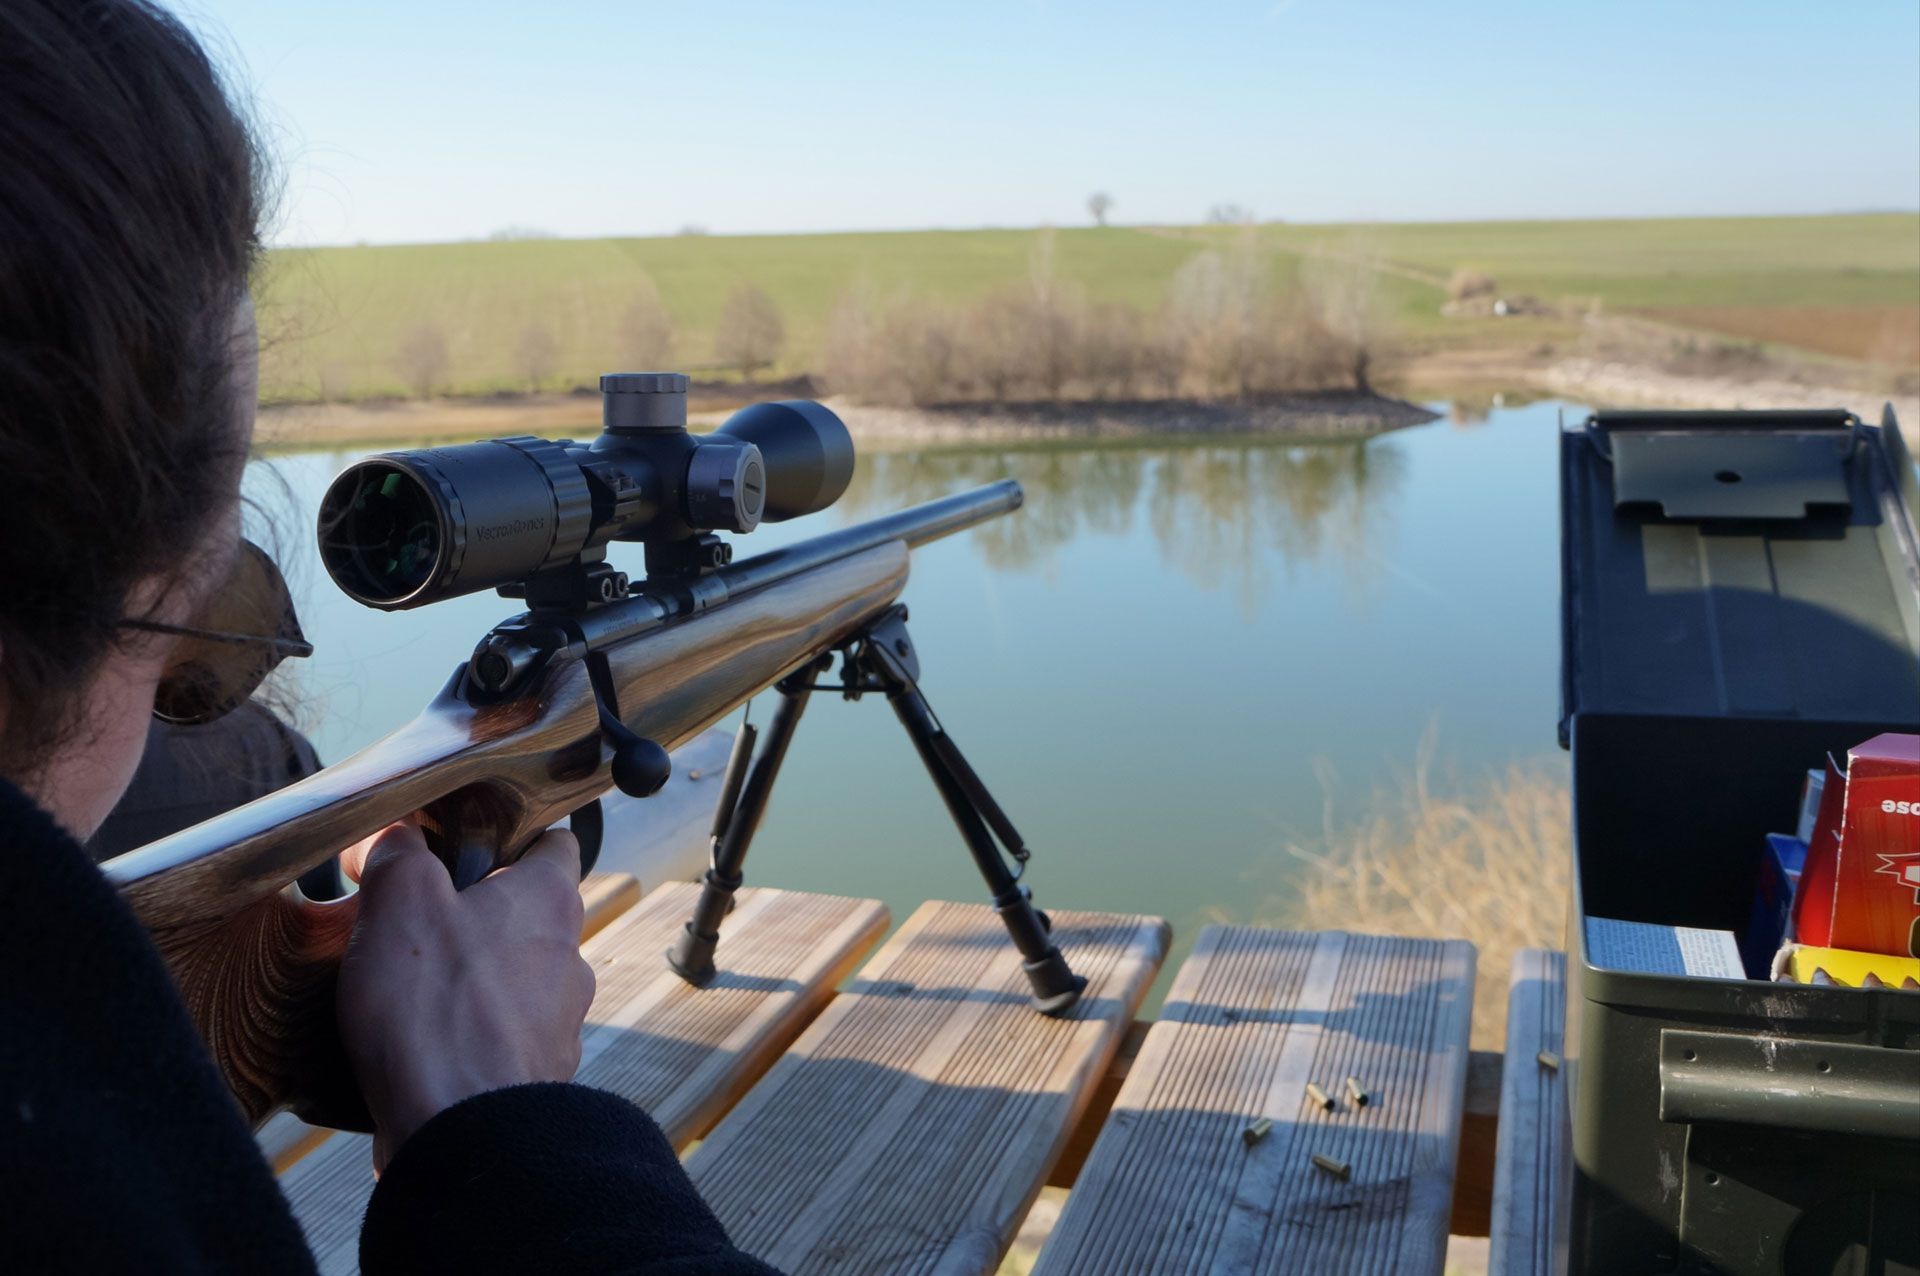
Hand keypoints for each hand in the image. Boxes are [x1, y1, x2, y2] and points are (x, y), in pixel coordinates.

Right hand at [336, 823, 594, 1169]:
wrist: (462, 1132)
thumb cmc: (437, 1011)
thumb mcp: (401, 904)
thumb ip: (400, 855)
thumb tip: (396, 835)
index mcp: (548, 902)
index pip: (555, 844)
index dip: (515, 836)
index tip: (471, 842)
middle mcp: (568, 959)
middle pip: (527, 917)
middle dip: (475, 915)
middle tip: (414, 920)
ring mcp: (557, 1023)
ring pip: (512, 981)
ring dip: (469, 979)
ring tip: (407, 987)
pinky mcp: (532, 1076)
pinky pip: (497, 1039)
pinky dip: (465, 1036)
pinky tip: (419, 1043)